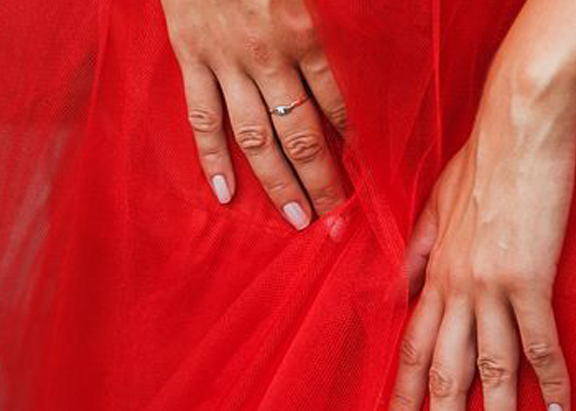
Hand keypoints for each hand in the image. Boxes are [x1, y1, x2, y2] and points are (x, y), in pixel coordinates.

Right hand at [158, 0, 351, 230]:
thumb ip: (347, 18)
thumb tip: (384, 36)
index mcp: (306, 32)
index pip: (339, 106)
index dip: (357, 150)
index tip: (371, 184)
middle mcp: (268, 56)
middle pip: (301, 134)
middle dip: (323, 183)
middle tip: (339, 226)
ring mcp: (226, 61)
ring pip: (255, 137)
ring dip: (277, 183)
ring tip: (297, 220)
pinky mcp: (191, 57)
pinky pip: (202, 118)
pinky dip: (211, 159)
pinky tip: (225, 195)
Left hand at [388, 80, 575, 410]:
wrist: (518, 125)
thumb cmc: (482, 159)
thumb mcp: (434, 203)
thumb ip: (418, 251)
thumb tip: (400, 288)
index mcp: (434, 275)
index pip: (411, 348)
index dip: (400, 397)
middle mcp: (456, 288)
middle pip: (443, 375)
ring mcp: (493, 287)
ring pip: (490, 371)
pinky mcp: (533, 279)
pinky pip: (542, 344)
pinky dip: (552, 384)